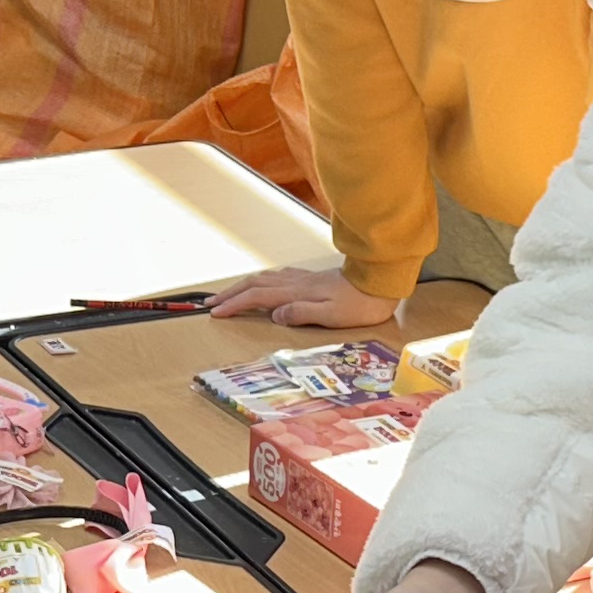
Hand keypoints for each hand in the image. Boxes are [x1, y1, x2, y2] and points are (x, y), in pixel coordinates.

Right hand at [206, 265, 402, 328]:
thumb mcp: (331, 315)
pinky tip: (263, 284)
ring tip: (228, 295)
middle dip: (230, 294)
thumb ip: (301, 313)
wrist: (380, 281)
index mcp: (297, 294)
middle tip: (211, 304)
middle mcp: (296, 283)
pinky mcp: (312, 278)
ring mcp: (303, 278)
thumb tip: (275, 315)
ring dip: (243, 286)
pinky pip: (277, 277)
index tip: (215, 313)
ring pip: (264, 279)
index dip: (234, 305)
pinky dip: (261, 281)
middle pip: (254, 285)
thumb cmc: (360, 303)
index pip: (256, 298)